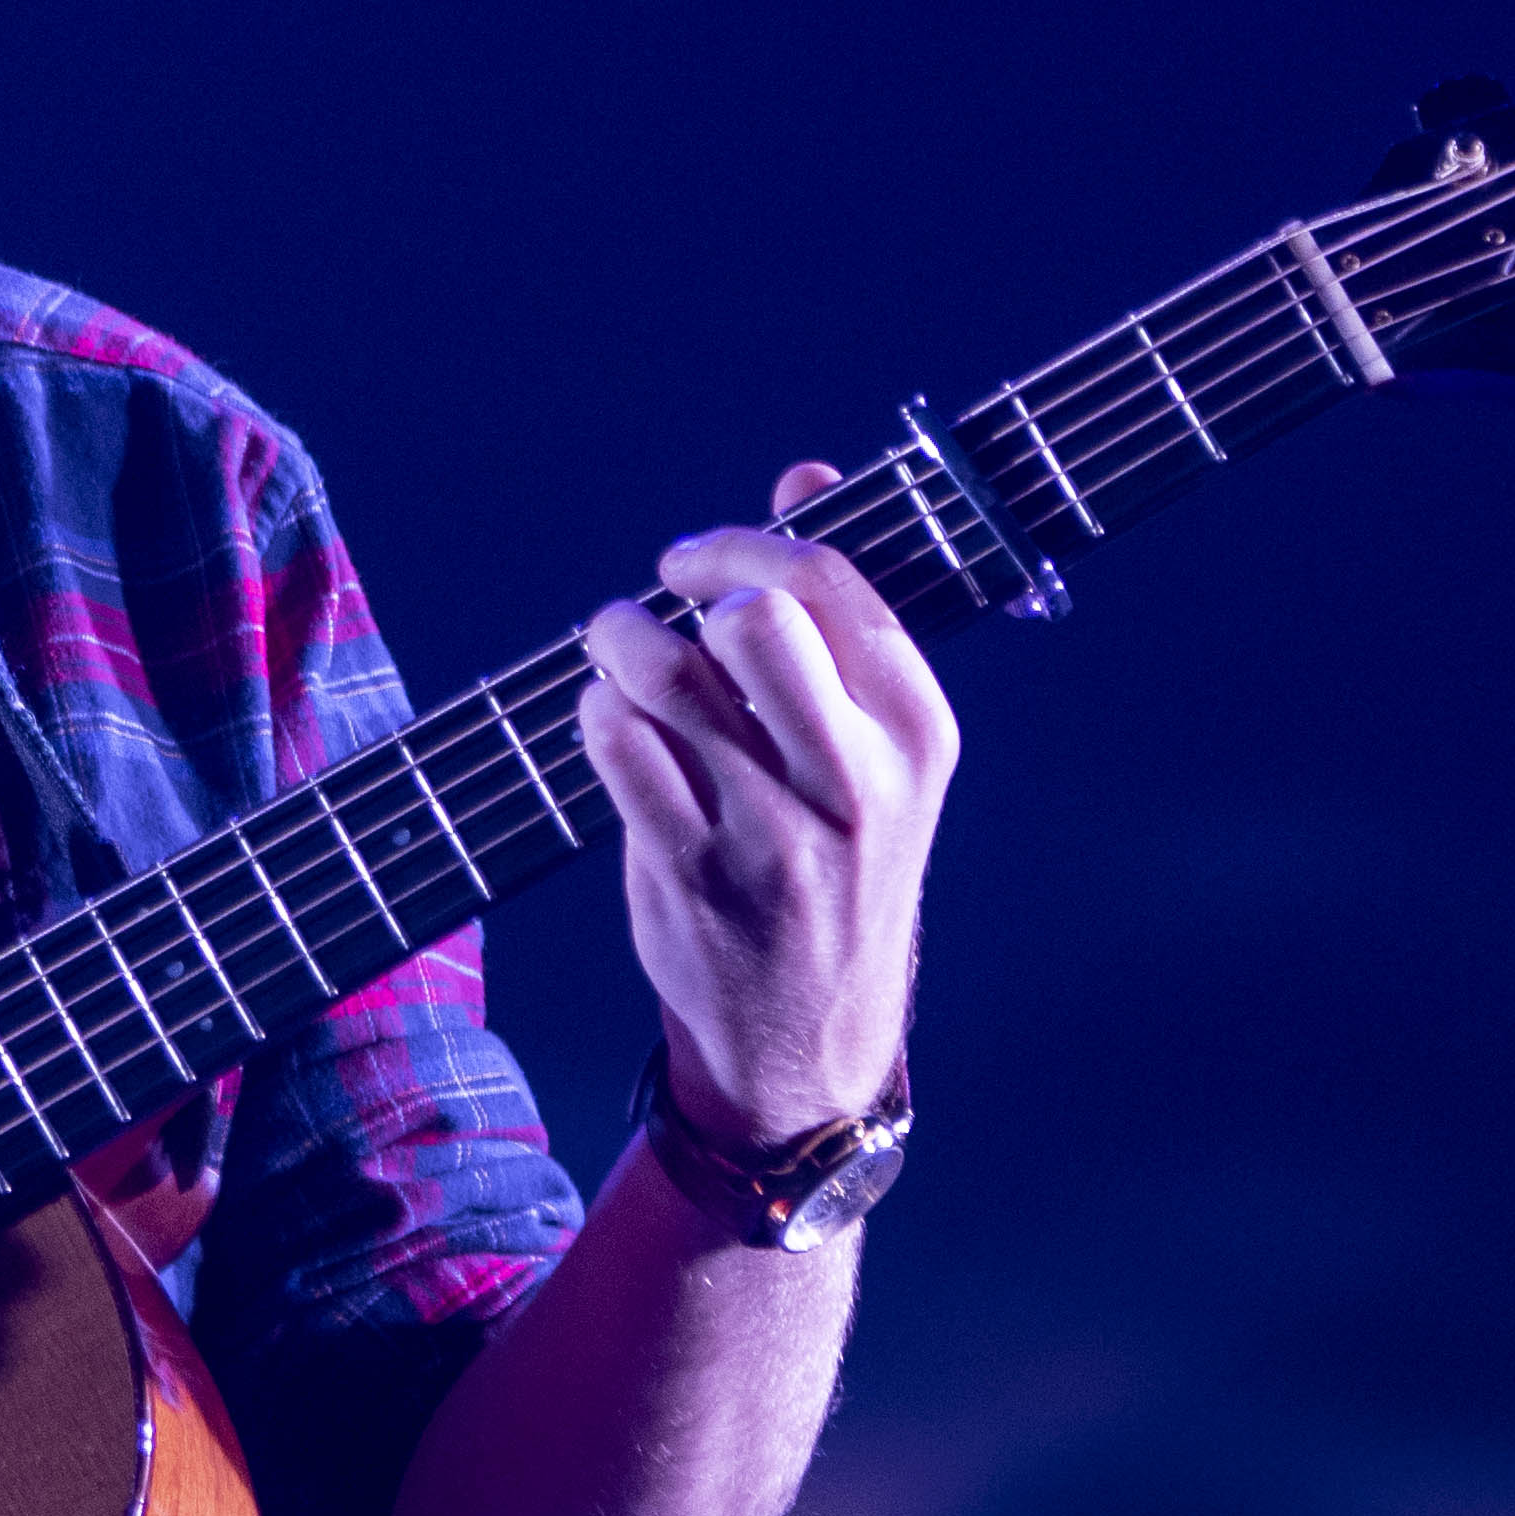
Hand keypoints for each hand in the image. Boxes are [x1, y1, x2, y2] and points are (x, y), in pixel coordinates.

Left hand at [575, 465, 959, 1150]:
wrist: (810, 1043)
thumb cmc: (839, 861)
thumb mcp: (876, 752)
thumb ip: (841, 613)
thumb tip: (806, 472)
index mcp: (917, 734)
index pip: (830, 586)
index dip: (745, 546)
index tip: (696, 562)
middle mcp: (855, 785)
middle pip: (754, 621)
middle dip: (692, 592)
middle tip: (662, 607)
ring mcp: (770, 836)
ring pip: (666, 675)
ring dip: (620, 640)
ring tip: (617, 651)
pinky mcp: (688, 876)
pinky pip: (615, 747)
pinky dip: (597, 714)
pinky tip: (612, 726)